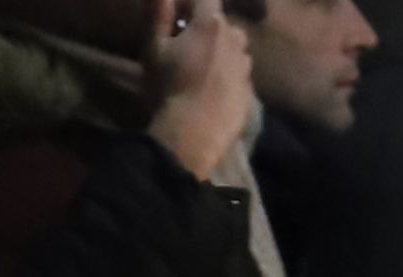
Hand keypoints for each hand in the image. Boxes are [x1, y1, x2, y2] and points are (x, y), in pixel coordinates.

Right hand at [146, 0, 259, 176]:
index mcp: (210, 24)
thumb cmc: (168, 89)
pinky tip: (212, 94)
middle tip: (187, 48)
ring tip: (203, 72)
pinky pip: (239, 76)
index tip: (179, 16)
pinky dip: (228, 77)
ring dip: (221, 52)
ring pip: (235, 49)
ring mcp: (245, 67)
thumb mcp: (153, 50)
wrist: (194, 137)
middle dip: (207, 29)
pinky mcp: (249, 92)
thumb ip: (158, 15)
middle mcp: (235, 39)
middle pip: (222, 24)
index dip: (192, 2)